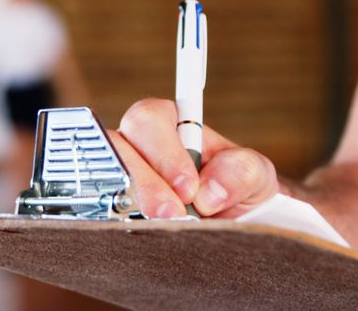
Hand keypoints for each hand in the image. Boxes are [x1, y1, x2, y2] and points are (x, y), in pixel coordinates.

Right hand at [110, 98, 282, 218]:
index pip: (149, 118)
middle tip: (174, 213)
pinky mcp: (112, 212)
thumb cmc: (239, 189)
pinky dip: (119, 226)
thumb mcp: (255, 174)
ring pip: (104, 180)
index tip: (188, 186)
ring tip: (165, 227)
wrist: (236, 227)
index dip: (163, 150)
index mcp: (169, 125)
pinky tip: (146, 238)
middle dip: (145, 182)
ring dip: (134, 205)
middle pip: (116, 146)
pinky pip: (101, 214)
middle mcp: (137, 148)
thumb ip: (240, 170)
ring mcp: (119, 180)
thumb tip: (209, 191)